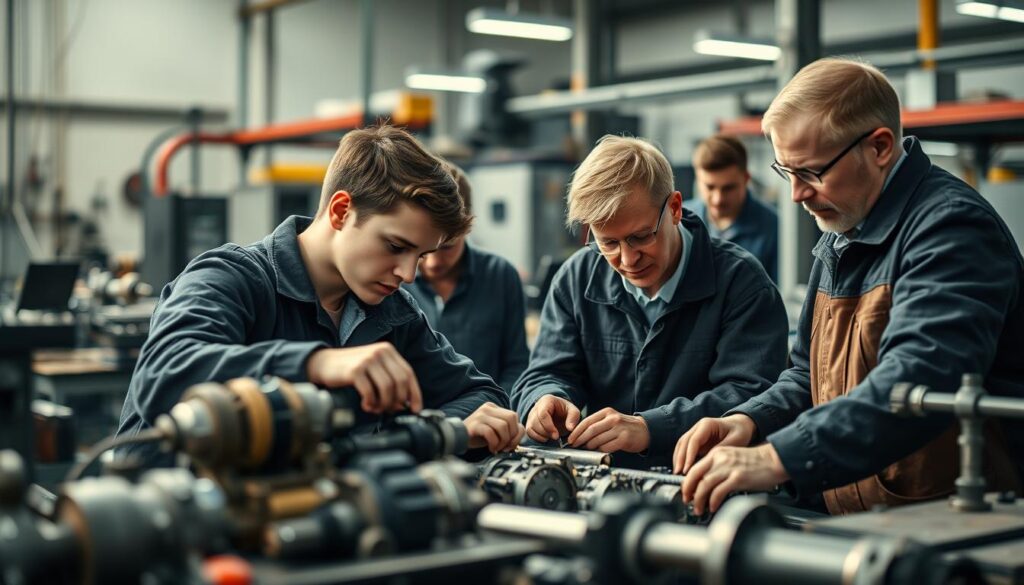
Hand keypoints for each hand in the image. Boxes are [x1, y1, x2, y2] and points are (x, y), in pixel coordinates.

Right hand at [306, 343, 422, 413]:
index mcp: (388, 351)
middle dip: (396, 401)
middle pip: (399, 382)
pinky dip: (370, 403)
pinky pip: (370, 392)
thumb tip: (404, 404)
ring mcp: (367, 360)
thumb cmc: (351, 369)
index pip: (408, 374)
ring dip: (383, 404)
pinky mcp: (355, 370)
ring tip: (375, 408)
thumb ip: (390, 381)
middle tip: (388, 410)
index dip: (414, 394)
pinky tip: (366, 405)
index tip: (415, 408)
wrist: (324, 363)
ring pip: (387, 388)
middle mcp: (380, 352)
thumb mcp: (374, 369)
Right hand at [465, 402, 525, 452]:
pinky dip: (494, 444)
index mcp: (493, 408)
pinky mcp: (474, 424)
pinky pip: (491, 433)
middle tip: (504, 447)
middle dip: (511, 436)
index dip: (516, 433)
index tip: (510, 445)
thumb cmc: (478, 437)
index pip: (514, 416)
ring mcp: (480, 415)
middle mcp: (487, 408)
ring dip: (503, 441)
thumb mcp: (495, 432)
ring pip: (503, 426)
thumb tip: (518, 439)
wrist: (458, 439)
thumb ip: (507, 431)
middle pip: (511, 418)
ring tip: (497, 448)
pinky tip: (491, 448)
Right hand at [525, 395, 580, 442]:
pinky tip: (546, 438)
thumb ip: (573, 418)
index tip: (556, 435)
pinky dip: (537, 438)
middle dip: (546, 432)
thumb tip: (570, 428)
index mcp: (547, 400)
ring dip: (541, 436)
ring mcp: (531, 415)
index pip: (543, 414)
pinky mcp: (529, 424)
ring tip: (552, 437)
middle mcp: (536, 407)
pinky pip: (529, 432)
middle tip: (556, 437)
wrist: (560, 414)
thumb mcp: (573, 412)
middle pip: (535, 422)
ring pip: (530, 428)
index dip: (549, 426)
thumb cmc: (566, 411)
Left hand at [566, 407, 649, 452]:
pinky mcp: (624, 439)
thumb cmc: (624, 427)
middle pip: (591, 430)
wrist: (645, 431)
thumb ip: (597, 424)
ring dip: (589, 446)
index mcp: (607, 412)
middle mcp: (613, 419)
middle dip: (580, 439)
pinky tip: (598, 451)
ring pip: (597, 440)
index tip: (570, 438)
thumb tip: (579, 435)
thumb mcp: (611, 420)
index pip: (587, 421)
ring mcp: (619, 429)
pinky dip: (599, 450)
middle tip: (574, 445)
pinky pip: (606, 447)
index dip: (576, 431)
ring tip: (586, 449)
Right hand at [672, 414, 756, 473]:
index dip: (689, 455)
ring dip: (678, 459)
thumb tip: (708, 462)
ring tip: (677, 473)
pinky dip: (682, 458)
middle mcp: (698, 427)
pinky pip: (685, 448)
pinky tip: (682, 469)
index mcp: (707, 424)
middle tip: (678, 473)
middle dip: (679, 458)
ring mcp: (695, 432)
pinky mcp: (696, 440)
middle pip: (683, 442)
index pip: (694, 440)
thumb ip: (721, 450)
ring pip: (681, 445)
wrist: (741, 424)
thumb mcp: (735, 440)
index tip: (687, 469)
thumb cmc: (740, 431)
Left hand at [681, 443, 788, 515]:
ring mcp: (728, 468)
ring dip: (699, 500)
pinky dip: (713, 502)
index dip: (687, 482)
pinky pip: (718, 492)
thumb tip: (705, 485)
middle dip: (688, 491)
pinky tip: (714, 507)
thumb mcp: (731, 459)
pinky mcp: (738, 478)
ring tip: (699, 509)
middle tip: (688, 501)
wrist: (774, 460)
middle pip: (694, 476)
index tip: (686, 492)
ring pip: (704, 485)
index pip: (694, 468)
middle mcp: (719, 459)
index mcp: (716, 454)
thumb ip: (718, 468)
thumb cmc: (756, 462)